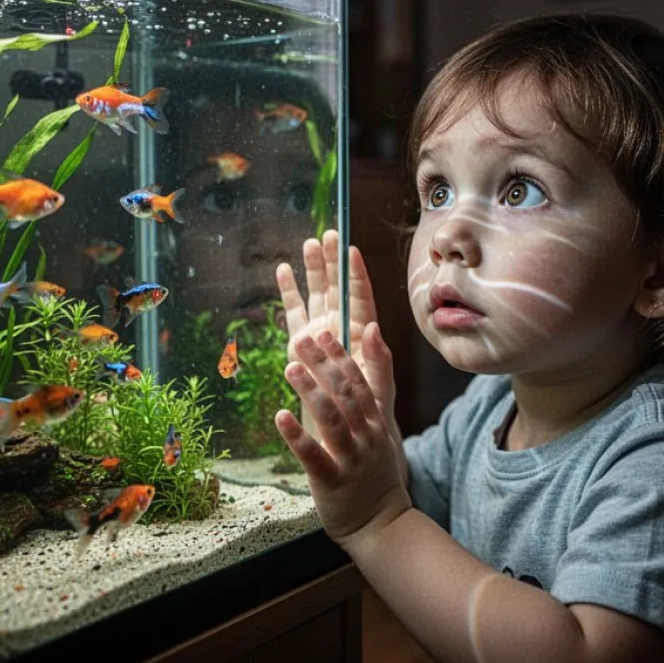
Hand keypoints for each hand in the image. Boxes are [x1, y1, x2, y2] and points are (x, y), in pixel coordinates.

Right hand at [276, 229, 395, 424]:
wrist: (349, 427)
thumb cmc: (371, 407)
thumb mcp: (380, 386)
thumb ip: (378, 359)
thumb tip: (374, 328)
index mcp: (362, 332)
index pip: (360, 297)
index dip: (356, 274)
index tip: (350, 250)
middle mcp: (341, 326)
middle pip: (338, 287)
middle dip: (333, 261)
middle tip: (329, 234)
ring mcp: (320, 332)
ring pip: (317, 293)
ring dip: (312, 269)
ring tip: (309, 243)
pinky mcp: (300, 342)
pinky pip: (294, 311)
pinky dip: (289, 291)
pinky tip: (284, 269)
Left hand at [276, 330, 410, 550]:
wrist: (382, 525)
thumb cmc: (375, 475)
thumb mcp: (383, 434)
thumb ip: (373, 401)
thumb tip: (369, 368)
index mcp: (375, 424)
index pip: (359, 382)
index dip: (340, 356)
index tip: (324, 333)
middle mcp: (366, 437)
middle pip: (344, 393)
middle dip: (322, 364)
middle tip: (300, 342)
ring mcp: (351, 459)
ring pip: (331, 418)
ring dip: (309, 391)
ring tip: (290, 368)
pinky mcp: (332, 482)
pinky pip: (314, 455)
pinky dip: (297, 435)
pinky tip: (280, 416)